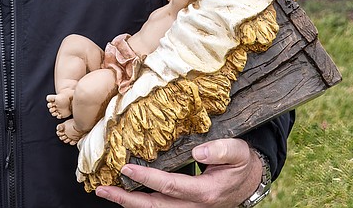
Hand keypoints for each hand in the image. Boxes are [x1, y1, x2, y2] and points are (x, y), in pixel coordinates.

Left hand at [94, 139, 262, 207]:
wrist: (249, 183)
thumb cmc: (241, 164)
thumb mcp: (239, 152)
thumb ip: (221, 150)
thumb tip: (198, 151)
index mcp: (205, 192)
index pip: (170, 186)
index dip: (146, 178)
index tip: (126, 168)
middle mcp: (193, 205)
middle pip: (155, 206)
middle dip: (126, 199)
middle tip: (103, 189)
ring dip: (128, 202)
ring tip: (106, 191)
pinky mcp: (183, 207)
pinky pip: (157, 207)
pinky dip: (139, 202)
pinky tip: (123, 194)